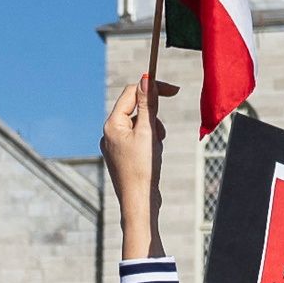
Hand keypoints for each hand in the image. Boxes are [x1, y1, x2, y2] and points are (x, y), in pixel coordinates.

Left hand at [102, 72, 162, 259]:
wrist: (139, 203)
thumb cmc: (143, 169)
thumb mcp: (148, 132)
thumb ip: (148, 105)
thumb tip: (146, 79)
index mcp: (112, 124)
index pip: (131, 93)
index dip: (152, 88)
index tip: (174, 90)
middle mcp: (109, 133)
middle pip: (135, 109)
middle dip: (153, 117)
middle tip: (160, 135)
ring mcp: (115, 145)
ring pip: (139, 125)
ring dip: (153, 130)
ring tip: (156, 149)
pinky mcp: (122, 155)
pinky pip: (138, 139)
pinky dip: (150, 142)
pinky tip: (153, 157)